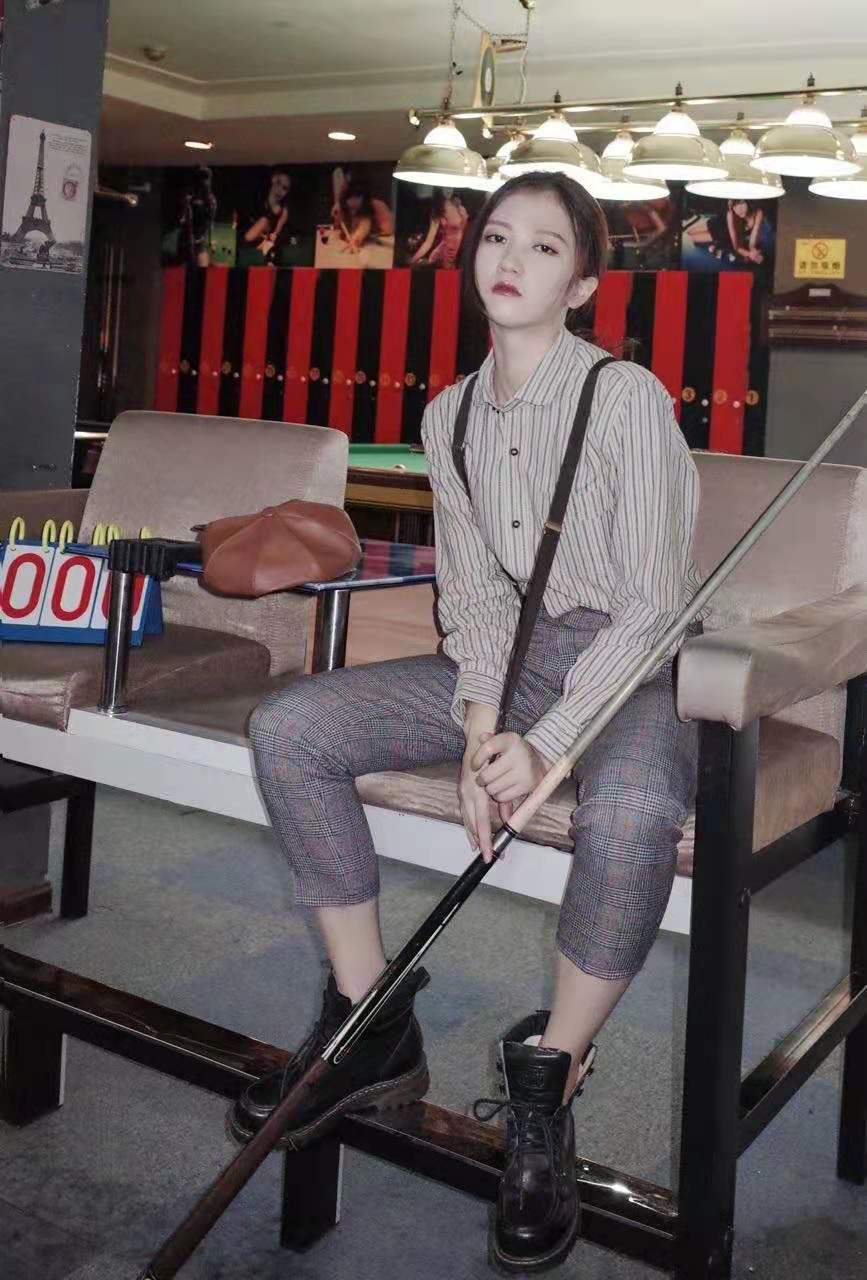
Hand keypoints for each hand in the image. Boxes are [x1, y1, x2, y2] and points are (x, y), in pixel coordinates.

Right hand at [459, 731, 499, 862]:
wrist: (477, 741)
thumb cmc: (492, 758)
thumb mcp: (501, 779)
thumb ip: (505, 802)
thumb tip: (510, 822)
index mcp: (477, 792)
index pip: (481, 822)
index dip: (485, 840)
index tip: (490, 854)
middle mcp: (467, 794)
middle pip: (472, 825)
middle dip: (480, 842)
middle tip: (489, 857)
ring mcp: (463, 793)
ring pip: (467, 820)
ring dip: (474, 836)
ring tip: (480, 850)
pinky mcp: (462, 792)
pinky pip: (465, 813)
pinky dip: (470, 826)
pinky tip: (473, 835)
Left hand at [472, 732, 549, 805]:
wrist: (539, 763)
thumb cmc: (513, 752)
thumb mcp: (503, 741)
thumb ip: (489, 739)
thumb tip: (481, 737)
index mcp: (510, 740)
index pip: (487, 749)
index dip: (476, 759)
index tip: (474, 766)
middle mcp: (518, 754)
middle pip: (487, 775)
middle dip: (481, 779)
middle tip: (483, 779)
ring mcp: (524, 771)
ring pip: (493, 788)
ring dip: (489, 788)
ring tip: (493, 783)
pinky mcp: (527, 785)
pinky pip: (503, 796)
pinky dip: (498, 795)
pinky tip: (502, 789)